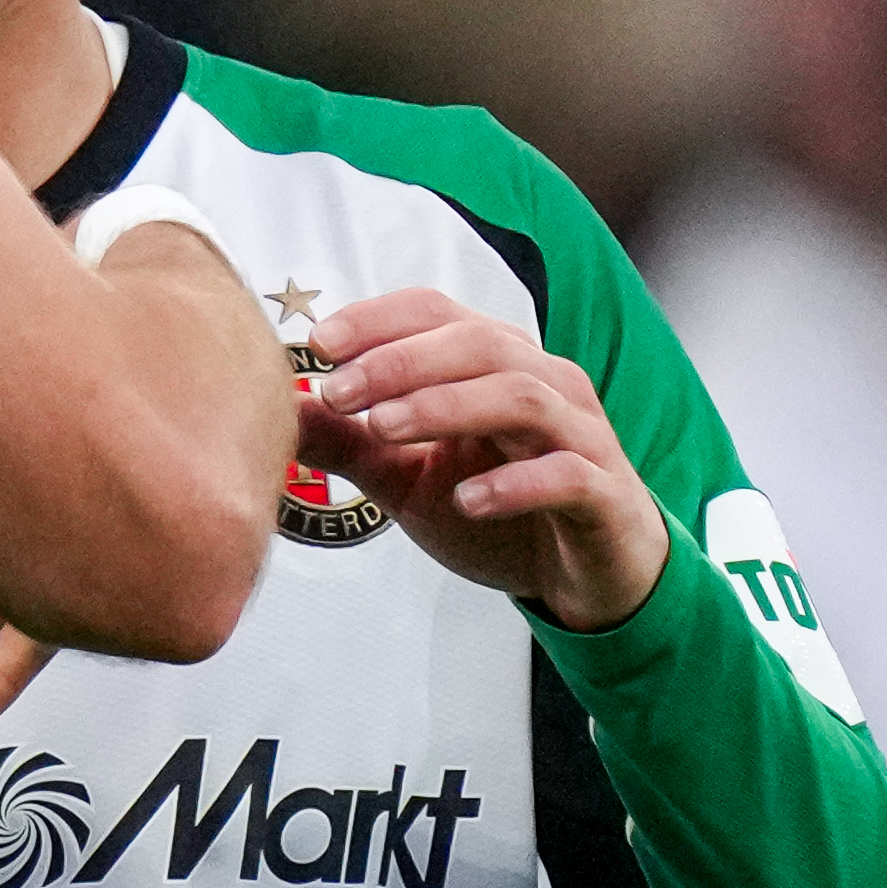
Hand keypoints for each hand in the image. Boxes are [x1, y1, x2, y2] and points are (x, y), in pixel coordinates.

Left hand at [294, 283, 671, 628]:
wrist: (585, 574)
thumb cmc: (499, 512)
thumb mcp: (406, 480)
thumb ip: (350, 444)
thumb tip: (282, 411)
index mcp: (494, 366)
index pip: (438, 313)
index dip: (379, 320)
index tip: (318, 344)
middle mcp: (544, 384)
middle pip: (479, 343)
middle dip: (401, 362)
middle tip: (337, 392)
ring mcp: (580, 435)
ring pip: (523, 395)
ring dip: (447, 406)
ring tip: (384, 430)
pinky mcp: (604, 493)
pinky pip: (569, 473)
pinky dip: (517, 482)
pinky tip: (470, 499)